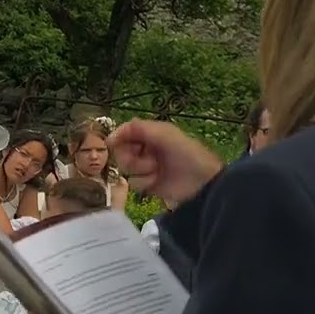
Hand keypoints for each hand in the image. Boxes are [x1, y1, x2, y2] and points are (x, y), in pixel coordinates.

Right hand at [108, 119, 223, 203]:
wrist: (204, 183)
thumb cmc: (188, 154)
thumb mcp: (166, 134)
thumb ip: (138, 129)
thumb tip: (110, 137)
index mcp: (150, 134)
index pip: (123, 133)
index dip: (118, 138)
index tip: (114, 144)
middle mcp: (145, 149)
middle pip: (120, 151)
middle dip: (132, 157)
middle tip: (147, 159)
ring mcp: (145, 167)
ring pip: (125, 168)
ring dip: (140, 170)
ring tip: (156, 170)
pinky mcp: (147, 184)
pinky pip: (132, 183)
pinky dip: (144, 182)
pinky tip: (156, 182)